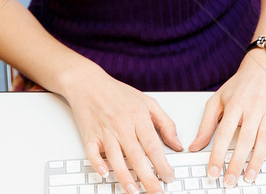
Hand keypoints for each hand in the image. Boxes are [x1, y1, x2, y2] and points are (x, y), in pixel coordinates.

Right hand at [63, 71, 182, 193]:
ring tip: (134, 190)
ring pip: (115, 157)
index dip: (162, 163)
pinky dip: (97, 163)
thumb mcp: (147, 102)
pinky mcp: (89, 135)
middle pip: (136, 155)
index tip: (169, 177)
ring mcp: (104, 131)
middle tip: (157, 192)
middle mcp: (121, 125)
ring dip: (124, 176)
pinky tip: (104, 173)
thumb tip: (177, 145)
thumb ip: (165, 123)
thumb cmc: (117, 93)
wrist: (88, 83)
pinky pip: (92, 153)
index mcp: (138, 116)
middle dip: (147, 177)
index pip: (153, 145)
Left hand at [189, 52, 265, 187]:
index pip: (224, 134)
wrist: (261, 67)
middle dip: (236, 163)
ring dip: (257, 160)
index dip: (217, 154)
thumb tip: (195, 146)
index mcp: (235, 105)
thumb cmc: (238, 86)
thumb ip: (206, 124)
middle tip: (230, 181)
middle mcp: (253, 108)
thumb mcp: (217, 100)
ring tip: (249, 177)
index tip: (213, 171)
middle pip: (245, 140)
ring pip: (264, 139)